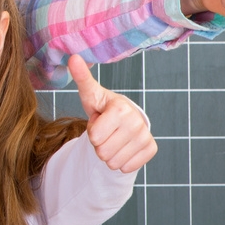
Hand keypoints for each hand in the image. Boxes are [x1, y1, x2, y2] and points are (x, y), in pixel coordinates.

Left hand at [69, 55, 156, 173]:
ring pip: (113, 162)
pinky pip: (126, 167)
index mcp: (121, 109)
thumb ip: (82, 78)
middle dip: (99, 144)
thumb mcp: (90, 94)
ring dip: (109, 153)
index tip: (99, 121)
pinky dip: (120, 161)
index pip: (94, 137)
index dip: (93, 131)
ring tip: (113, 137)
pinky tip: (123, 147)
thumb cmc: (103, 107)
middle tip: (106, 131)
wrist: (125, 119)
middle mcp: (137, 122)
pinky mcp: (151, 149)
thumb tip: (73, 57)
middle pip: (102, 151)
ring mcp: (146, 137)